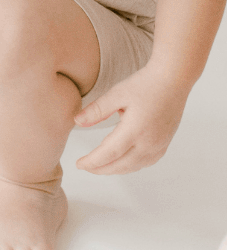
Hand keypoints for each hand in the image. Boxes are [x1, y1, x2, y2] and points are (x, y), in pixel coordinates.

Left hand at [72, 66, 189, 174]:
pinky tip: (122, 162)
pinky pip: (146, 162)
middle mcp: (149, 143)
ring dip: (115, 169)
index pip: (109, 154)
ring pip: (134, 166)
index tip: (79, 164)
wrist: (173, 81)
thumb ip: (96, 110)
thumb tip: (76, 122)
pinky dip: (131, 165)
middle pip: (121, 165)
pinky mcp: (165, 143)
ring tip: (99, 166)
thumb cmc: (144, 84)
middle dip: (101, 169)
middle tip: (85, 167)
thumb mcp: (116, 94)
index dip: (92, 161)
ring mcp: (159, 145)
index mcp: (135, 131)